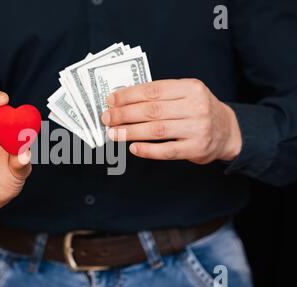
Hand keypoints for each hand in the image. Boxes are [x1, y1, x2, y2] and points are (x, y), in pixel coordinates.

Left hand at [101, 79, 241, 163]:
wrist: (228, 131)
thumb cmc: (198, 110)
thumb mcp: (186, 94)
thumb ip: (161, 96)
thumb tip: (123, 101)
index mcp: (191, 87)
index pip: (153, 90)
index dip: (128, 95)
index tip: (110, 100)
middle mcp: (196, 106)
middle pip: (152, 110)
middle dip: (124, 114)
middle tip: (107, 118)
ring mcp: (197, 128)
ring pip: (156, 130)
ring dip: (130, 132)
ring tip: (113, 133)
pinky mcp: (196, 148)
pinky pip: (167, 150)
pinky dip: (148, 150)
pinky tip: (133, 148)